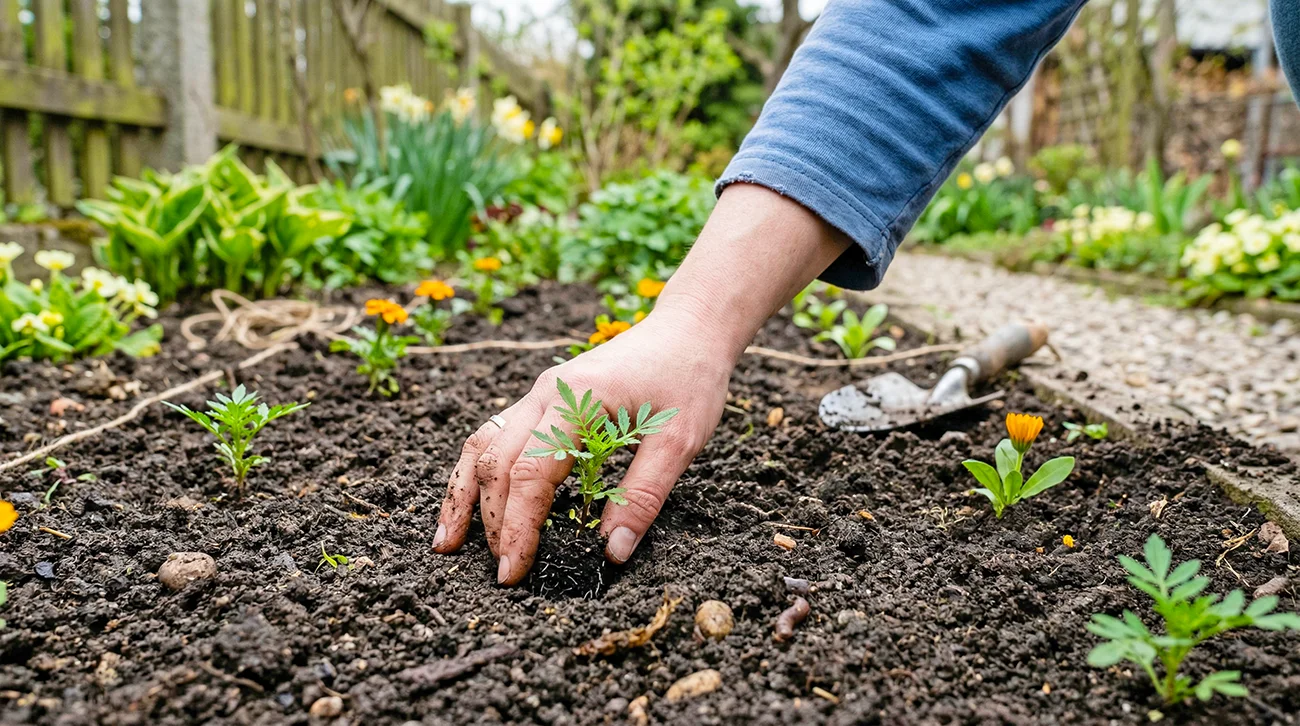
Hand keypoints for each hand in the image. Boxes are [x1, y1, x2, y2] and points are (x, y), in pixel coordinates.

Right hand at [432, 306, 731, 583]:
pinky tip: (471, 501)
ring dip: (466, 495)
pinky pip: (497, 435)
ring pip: (484, 445)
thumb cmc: (689, 377)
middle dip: (493, 522)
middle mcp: (545, 394)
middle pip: (498, 463)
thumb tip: (612, 553)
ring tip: (448, 543)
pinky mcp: (542, 399)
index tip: (515, 570)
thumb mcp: (679, 441)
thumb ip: (643, 495)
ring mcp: (538, 393)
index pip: (531, 473)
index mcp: (575, 401)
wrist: (689, 327)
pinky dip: (478, 470)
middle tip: (503, 574)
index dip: (519, 526)